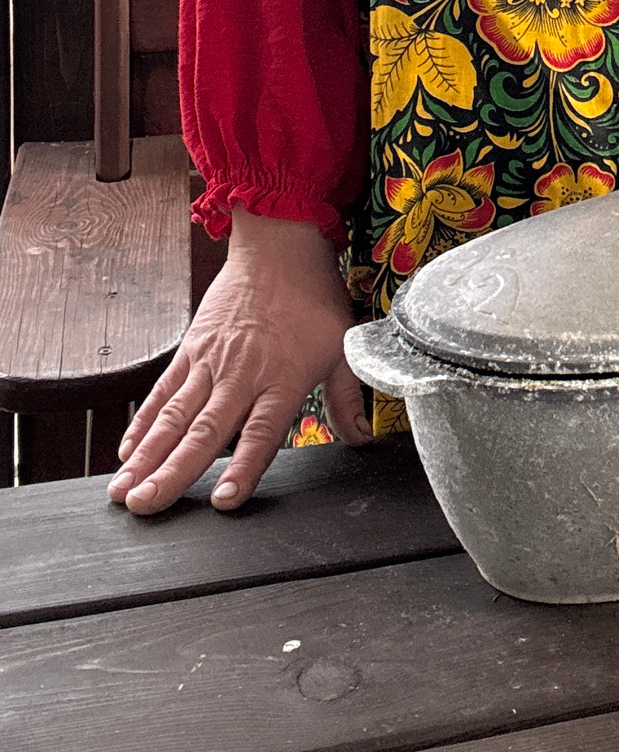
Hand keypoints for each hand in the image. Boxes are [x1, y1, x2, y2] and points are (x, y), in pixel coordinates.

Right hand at [108, 209, 370, 514]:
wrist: (280, 246)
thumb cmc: (312, 296)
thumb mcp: (342, 346)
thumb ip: (348, 399)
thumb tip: (362, 438)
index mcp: (282, 380)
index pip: (262, 435)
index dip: (243, 470)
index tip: (223, 502)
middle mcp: (242, 376)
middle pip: (204, 433)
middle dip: (173, 473)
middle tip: (145, 506)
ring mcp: (211, 363)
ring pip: (174, 417)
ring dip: (148, 456)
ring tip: (123, 491)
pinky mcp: (191, 349)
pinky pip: (163, 391)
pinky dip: (144, 422)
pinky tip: (128, 451)